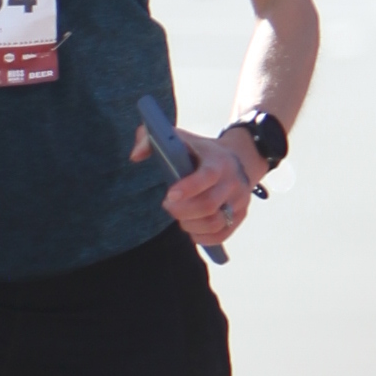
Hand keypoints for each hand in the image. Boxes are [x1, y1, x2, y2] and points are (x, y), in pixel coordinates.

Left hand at [130, 119, 256, 247]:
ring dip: (190, 225)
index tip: (169, 195)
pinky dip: (202, 237)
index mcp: (218, 161)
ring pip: (214, 223)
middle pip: (208, 204)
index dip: (189, 188)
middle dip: (182, 211)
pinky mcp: (240, 215)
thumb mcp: (179, 137)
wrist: (238, 157)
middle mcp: (232, 181)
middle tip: (168, 206)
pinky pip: (221, 235)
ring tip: (180, 217)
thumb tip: (135, 156)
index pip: (208, 176)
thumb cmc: (199, 150)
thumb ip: (151, 139)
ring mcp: (239, 200)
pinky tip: (191, 229)